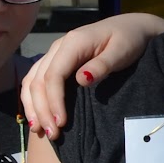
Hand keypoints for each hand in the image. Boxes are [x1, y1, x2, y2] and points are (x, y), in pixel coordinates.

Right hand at [20, 14, 163, 135]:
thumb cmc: (129, 40)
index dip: (54, 100)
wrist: (131, 28)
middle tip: (52, 134)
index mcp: (73, 43)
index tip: (61, 123)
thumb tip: (81, 79)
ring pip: (32, 81)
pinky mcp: (56, 62)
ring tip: (40, 130)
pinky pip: (36, 80)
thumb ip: (102, 65)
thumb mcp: (121, 51)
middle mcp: (58, 47)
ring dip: (33, 107)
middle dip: (42, 109)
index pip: (53, 75)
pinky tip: (37, 117)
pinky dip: (33, 99)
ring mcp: (55, 54)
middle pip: (38, 80)